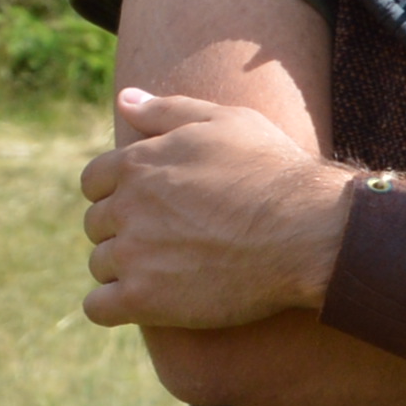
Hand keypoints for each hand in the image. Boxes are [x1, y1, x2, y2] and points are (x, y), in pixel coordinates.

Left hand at [80, 89, 350, 328]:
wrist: (310, 231)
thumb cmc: (274, 171)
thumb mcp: (228, 122)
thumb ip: (168, 110)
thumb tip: (124, 98)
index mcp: (138, 163)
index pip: (95, 181)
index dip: (121, 193)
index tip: (155, 206)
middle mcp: (126, 206)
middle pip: (97, 224)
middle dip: (127, 230)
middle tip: (174, 240)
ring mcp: (132, 254)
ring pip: (102, 264)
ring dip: (127, 269)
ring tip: (174, 271)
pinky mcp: (143, 298)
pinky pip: (99, 307)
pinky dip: (115, 306)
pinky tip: (148, 302)